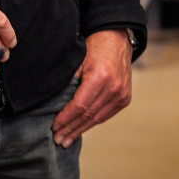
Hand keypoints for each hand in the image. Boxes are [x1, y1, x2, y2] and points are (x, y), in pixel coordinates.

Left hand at [51, 29, 132, 148]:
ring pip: (98, 118)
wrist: (117, 38)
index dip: (65, 118)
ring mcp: (121, 94)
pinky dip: (93, 123)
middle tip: (58, 140)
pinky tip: (81, 129)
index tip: (54, 127)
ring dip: (81, 130)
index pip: (79, 105)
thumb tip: (53, 103)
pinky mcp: (125, 98)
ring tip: (67, 140)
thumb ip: (68, 81)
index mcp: (100, 77)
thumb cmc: (94, 46)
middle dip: (71, 129)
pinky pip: (106, 115)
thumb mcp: (77, 59)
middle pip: (88, 115)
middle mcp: (114, 88)